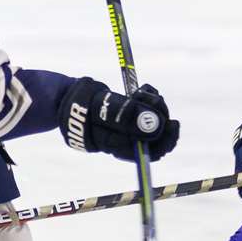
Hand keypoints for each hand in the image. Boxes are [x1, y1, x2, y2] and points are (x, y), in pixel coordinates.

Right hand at [58, 76, 178, 162]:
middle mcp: (125, 142)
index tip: (173, 122)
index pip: (151, 151)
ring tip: (144, 92)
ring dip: (155, 105)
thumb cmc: (82, 107)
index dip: (166, 139)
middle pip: (156, 138)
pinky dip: (150, 99)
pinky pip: (147, 112)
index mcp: (119, 147)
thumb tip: (156, 125)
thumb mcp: (102, 110)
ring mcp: (127, 129)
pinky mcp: (129, 117)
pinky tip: (143, 89)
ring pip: (153, 122)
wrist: (68, 99)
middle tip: (157, 99)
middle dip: (161, 117)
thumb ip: (127, 118)